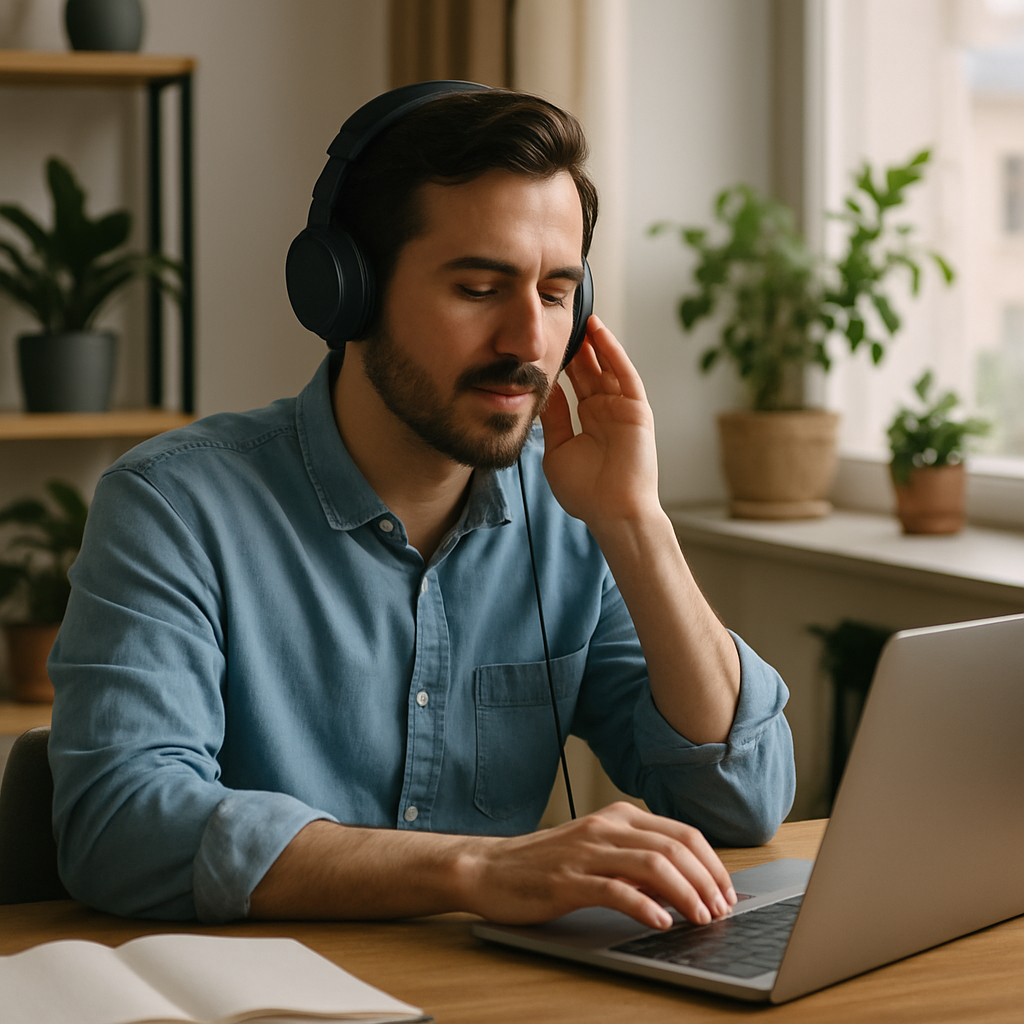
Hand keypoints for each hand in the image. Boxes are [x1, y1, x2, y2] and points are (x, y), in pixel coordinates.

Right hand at [459, 802, 736, 929]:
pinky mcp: (568, 881)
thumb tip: (683, 882)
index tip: (726, 891)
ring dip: (686, 894)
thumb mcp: (598, 852)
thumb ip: (636, 860)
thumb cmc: (545, 864)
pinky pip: (616, 890)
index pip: (682, 832)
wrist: (489, 868)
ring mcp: (587, 852)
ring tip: (701, 918)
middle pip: (675, 847)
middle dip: (707, 880)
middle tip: (722, 910)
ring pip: (653, 865)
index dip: (711, 864)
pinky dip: (645, 907)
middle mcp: (606, 827)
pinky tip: (661, 923)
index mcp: (618, 817)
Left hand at [540, 316, 659, 528]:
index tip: (542, 343)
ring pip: (606, 367)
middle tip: (559, 321)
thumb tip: (543, 391)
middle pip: (588, 370)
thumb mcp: (558, 450)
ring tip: (580, 316)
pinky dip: (612, 352)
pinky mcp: (637, 409)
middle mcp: (604, 412)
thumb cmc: (586, 491)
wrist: (613, 511)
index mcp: (586, 422)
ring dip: (594, 342)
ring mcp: (621, 409)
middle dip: (575, 347)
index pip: (572, 385)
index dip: (559, 363)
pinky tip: (599, 332)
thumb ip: (553, 419)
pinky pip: (624, 374)